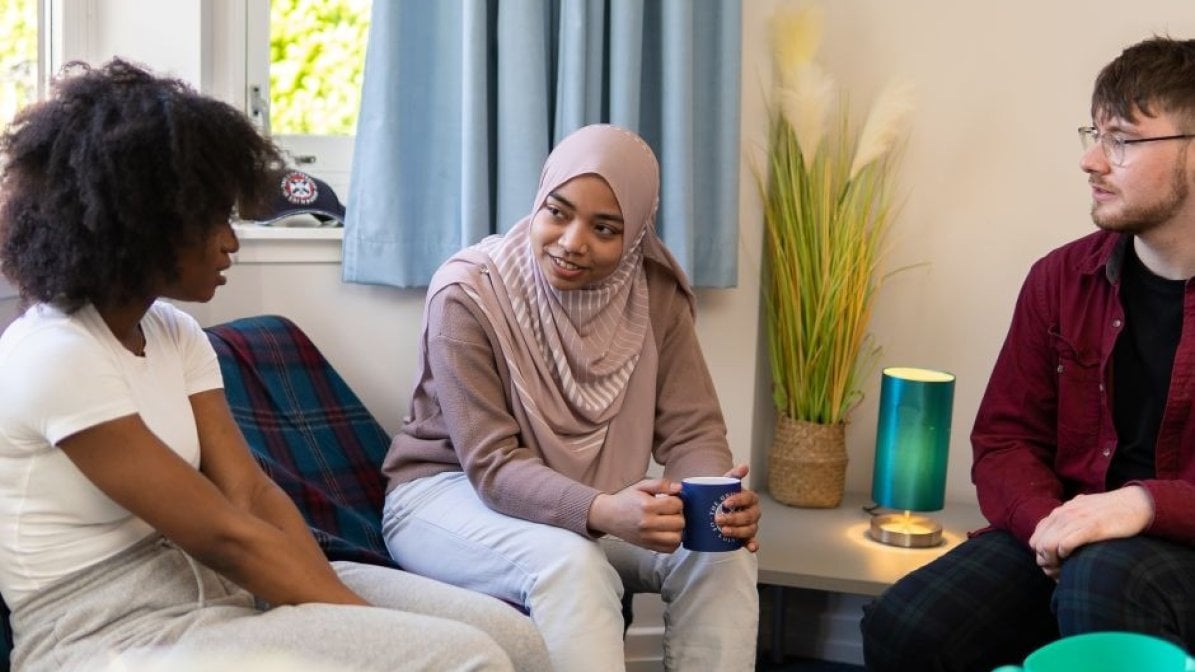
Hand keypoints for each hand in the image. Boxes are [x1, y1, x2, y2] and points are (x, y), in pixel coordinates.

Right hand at [587, 478, 684, 552]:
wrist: (608, 516)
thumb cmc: (625, 501)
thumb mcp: (641, 486)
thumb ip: (661, 484)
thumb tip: (679, 488)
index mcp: (647, 506)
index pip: (676, 505)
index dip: (677, 500)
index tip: (671, 500)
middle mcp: (648, 524)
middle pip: (679, 522)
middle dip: (679, 514)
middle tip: (671, 511)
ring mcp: (648, 538)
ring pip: (677, 537)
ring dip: (678, 529)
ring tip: (671, 522)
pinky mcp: (648, 547)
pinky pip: (670, 549)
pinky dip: (673, 541)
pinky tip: (668, 532)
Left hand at [717, 464, 760, 552]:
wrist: (717, 509)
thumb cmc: (722, 495)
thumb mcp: (725, 483)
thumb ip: (732, 475)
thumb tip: (745, 466)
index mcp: (749, 497)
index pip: (748, 498)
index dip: (738, 500)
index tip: (725, 503)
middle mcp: (753, 511)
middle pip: (748, 516)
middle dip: (734, 518)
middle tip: (717, 519)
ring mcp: (752, 525)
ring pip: (750, 529)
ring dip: (738, 531)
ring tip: (723, 531)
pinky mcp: (747, 537)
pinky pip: (753, 542)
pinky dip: (753, 545)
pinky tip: (751, 548)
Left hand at [1028, 486, 1153, 579]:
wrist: (1136, 503)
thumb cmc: (1111, 511)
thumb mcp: (1084, 511)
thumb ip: (1070, 520)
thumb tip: (1059, 538)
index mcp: (1061, 512)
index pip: (1036, 537)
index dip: (1041, 554)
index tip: (1053, 565)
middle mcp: (1064, 514)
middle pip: (1039, 544)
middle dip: (1045, 561)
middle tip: (1058, 572)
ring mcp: (1076, 520)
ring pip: (1048, 545)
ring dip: (1053, 562)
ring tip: (1064, 569)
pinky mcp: (1091, 528)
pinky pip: (1065, 544)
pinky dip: (1064, 555)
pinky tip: (1072, 558)